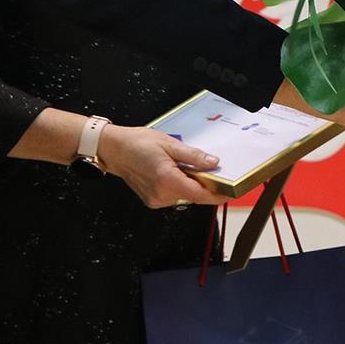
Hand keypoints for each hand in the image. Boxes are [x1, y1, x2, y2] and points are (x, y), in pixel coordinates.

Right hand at [95, 125, 230, 209]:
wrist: (114, 150)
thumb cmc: (137, 143)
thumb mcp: (170, 143)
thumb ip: (194, 156)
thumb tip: (213, 163)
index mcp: (166, 180)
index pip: (200, 195)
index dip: (218, 195)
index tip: (230, 192)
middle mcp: (161, 194)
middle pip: (193, 195)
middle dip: (204, 184)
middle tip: (208, 167)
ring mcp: (156, 199)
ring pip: (184, 196)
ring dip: (190, 183)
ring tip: (182, 164)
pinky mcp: (153, 200)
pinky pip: (174, 195)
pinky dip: (180, 185)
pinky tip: (174, 171)